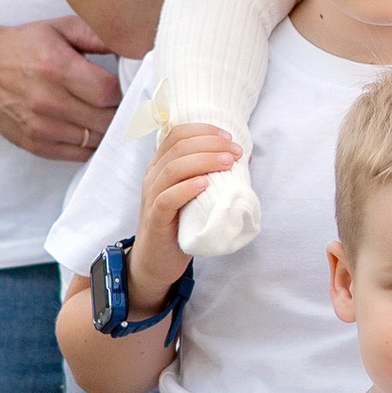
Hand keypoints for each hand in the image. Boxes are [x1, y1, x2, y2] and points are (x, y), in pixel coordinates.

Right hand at [0, 14, 121, 160]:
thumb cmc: (22, 45)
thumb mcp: (60, 28)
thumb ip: (97, 35)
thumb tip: (135, 47)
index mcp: (56, 68)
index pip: (108, 92)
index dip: (122, 89)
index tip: (122, 83)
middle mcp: (47, 101)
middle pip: (105, 119)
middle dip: (118, 111)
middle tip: (119, 100)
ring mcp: (39, 127)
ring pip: (95, 140)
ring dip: (106, 129)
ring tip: (103, 112)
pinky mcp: (33, 144)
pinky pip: (77, 154)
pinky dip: (89, 143)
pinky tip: (88, 127)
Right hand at [134, 120, 240, 301]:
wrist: (156, 261)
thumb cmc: (179, 225)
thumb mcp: (192, 195)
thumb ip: (208, 176)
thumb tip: (240, 160)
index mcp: (160, 166)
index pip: (177, 134)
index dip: (204, 131)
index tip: (229, 138)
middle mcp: (153, 176)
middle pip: (178, 147)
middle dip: (210, 144)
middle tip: (235, 152)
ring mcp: (152, 197)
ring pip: (173, 168)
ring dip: (203, 161)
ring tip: (227, 163)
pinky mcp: (155, 218)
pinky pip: (167, 198)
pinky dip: (186, 188)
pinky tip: (204, 184)